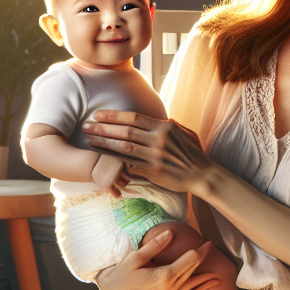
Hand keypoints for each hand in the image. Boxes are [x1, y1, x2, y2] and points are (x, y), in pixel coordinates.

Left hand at [83, 111, 215, 195]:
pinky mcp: (153, 172)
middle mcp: (158, 140)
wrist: (203, 175)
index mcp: (165, 127)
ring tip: (89, 140)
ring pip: (123, 147)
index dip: (114, 116)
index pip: (134, 118)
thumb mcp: (185, 132)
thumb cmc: (194, 154)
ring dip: (104, 143)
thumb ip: (170, 124)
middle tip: (87, 126)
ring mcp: (155, 156)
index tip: (98, 115)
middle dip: (103, 128)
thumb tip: (159, 119)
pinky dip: (114, 161)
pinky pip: (129, 165)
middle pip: (125, 131)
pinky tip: (102, 159)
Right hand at [93, 227, 220, 289]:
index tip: (208, 243)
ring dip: (207, 280)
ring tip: (220, 275)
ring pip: (193, 287)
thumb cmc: (124, 271)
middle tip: (213, 247)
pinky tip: (205, 288)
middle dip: (203, 259)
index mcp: (164, 276)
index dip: (199, 251)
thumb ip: (155, 245)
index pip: (188, 261)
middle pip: (193, 271)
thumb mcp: (137, 256)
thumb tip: (170, 232)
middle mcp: (170, 289)